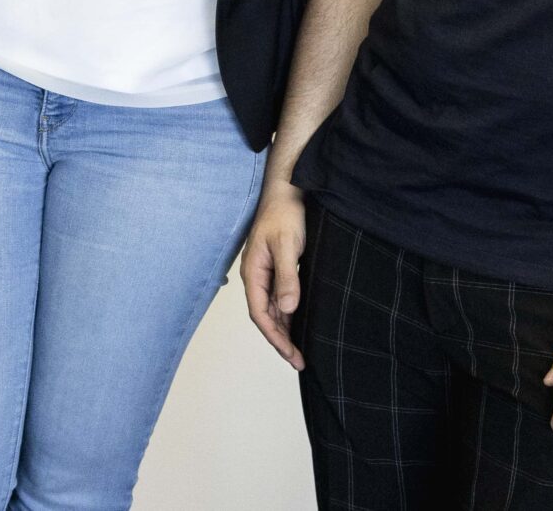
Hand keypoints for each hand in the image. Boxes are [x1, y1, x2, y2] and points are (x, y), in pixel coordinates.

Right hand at [240, 178, 307, 367]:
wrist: (286, 189)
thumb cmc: (285, 213)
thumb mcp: (288, 245)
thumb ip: (287, 277)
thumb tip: (287, 308)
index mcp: (253, 271)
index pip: (259, 313)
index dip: (275, 337)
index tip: (292, 355)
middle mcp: (256, 275)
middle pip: (264, 315)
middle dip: (280, 340)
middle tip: (299, 361)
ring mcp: (265, 271)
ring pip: (272, 308)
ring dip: (284, 329)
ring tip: (299, 350)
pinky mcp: (276, 267)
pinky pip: (279, 297)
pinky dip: (288, 314)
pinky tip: (299, 322)